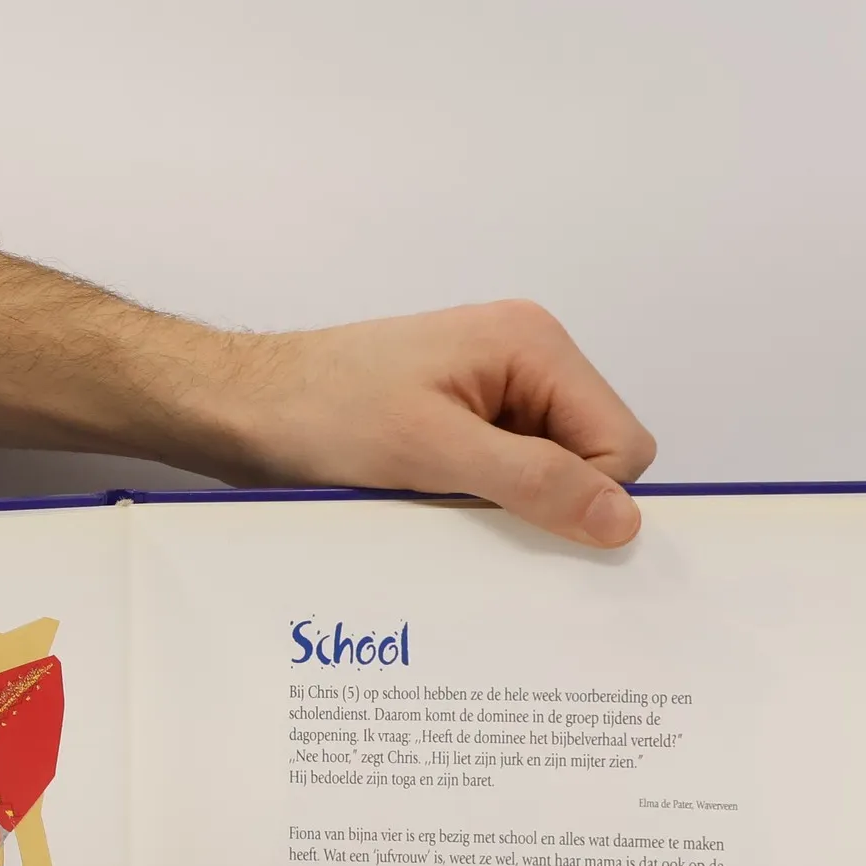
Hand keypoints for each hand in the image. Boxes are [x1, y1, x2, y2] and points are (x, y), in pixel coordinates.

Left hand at [216, 301, 656, 547]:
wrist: (240, 407)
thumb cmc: (324, 414)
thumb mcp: (432, 451)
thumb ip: (534, 481)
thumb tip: (625, 521)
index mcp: (534, 344)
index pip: (622, 444)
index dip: (587, 496)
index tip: (519, 521)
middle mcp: (527, 359)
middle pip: (592, 459)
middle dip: (550, 501)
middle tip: (473, 516)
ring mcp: (493, 391)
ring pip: (551, 476)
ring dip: (511, 506)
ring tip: (445, 509)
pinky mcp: (461, 422)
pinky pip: (508, 477)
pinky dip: (483, 503)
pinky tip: (436, 509)